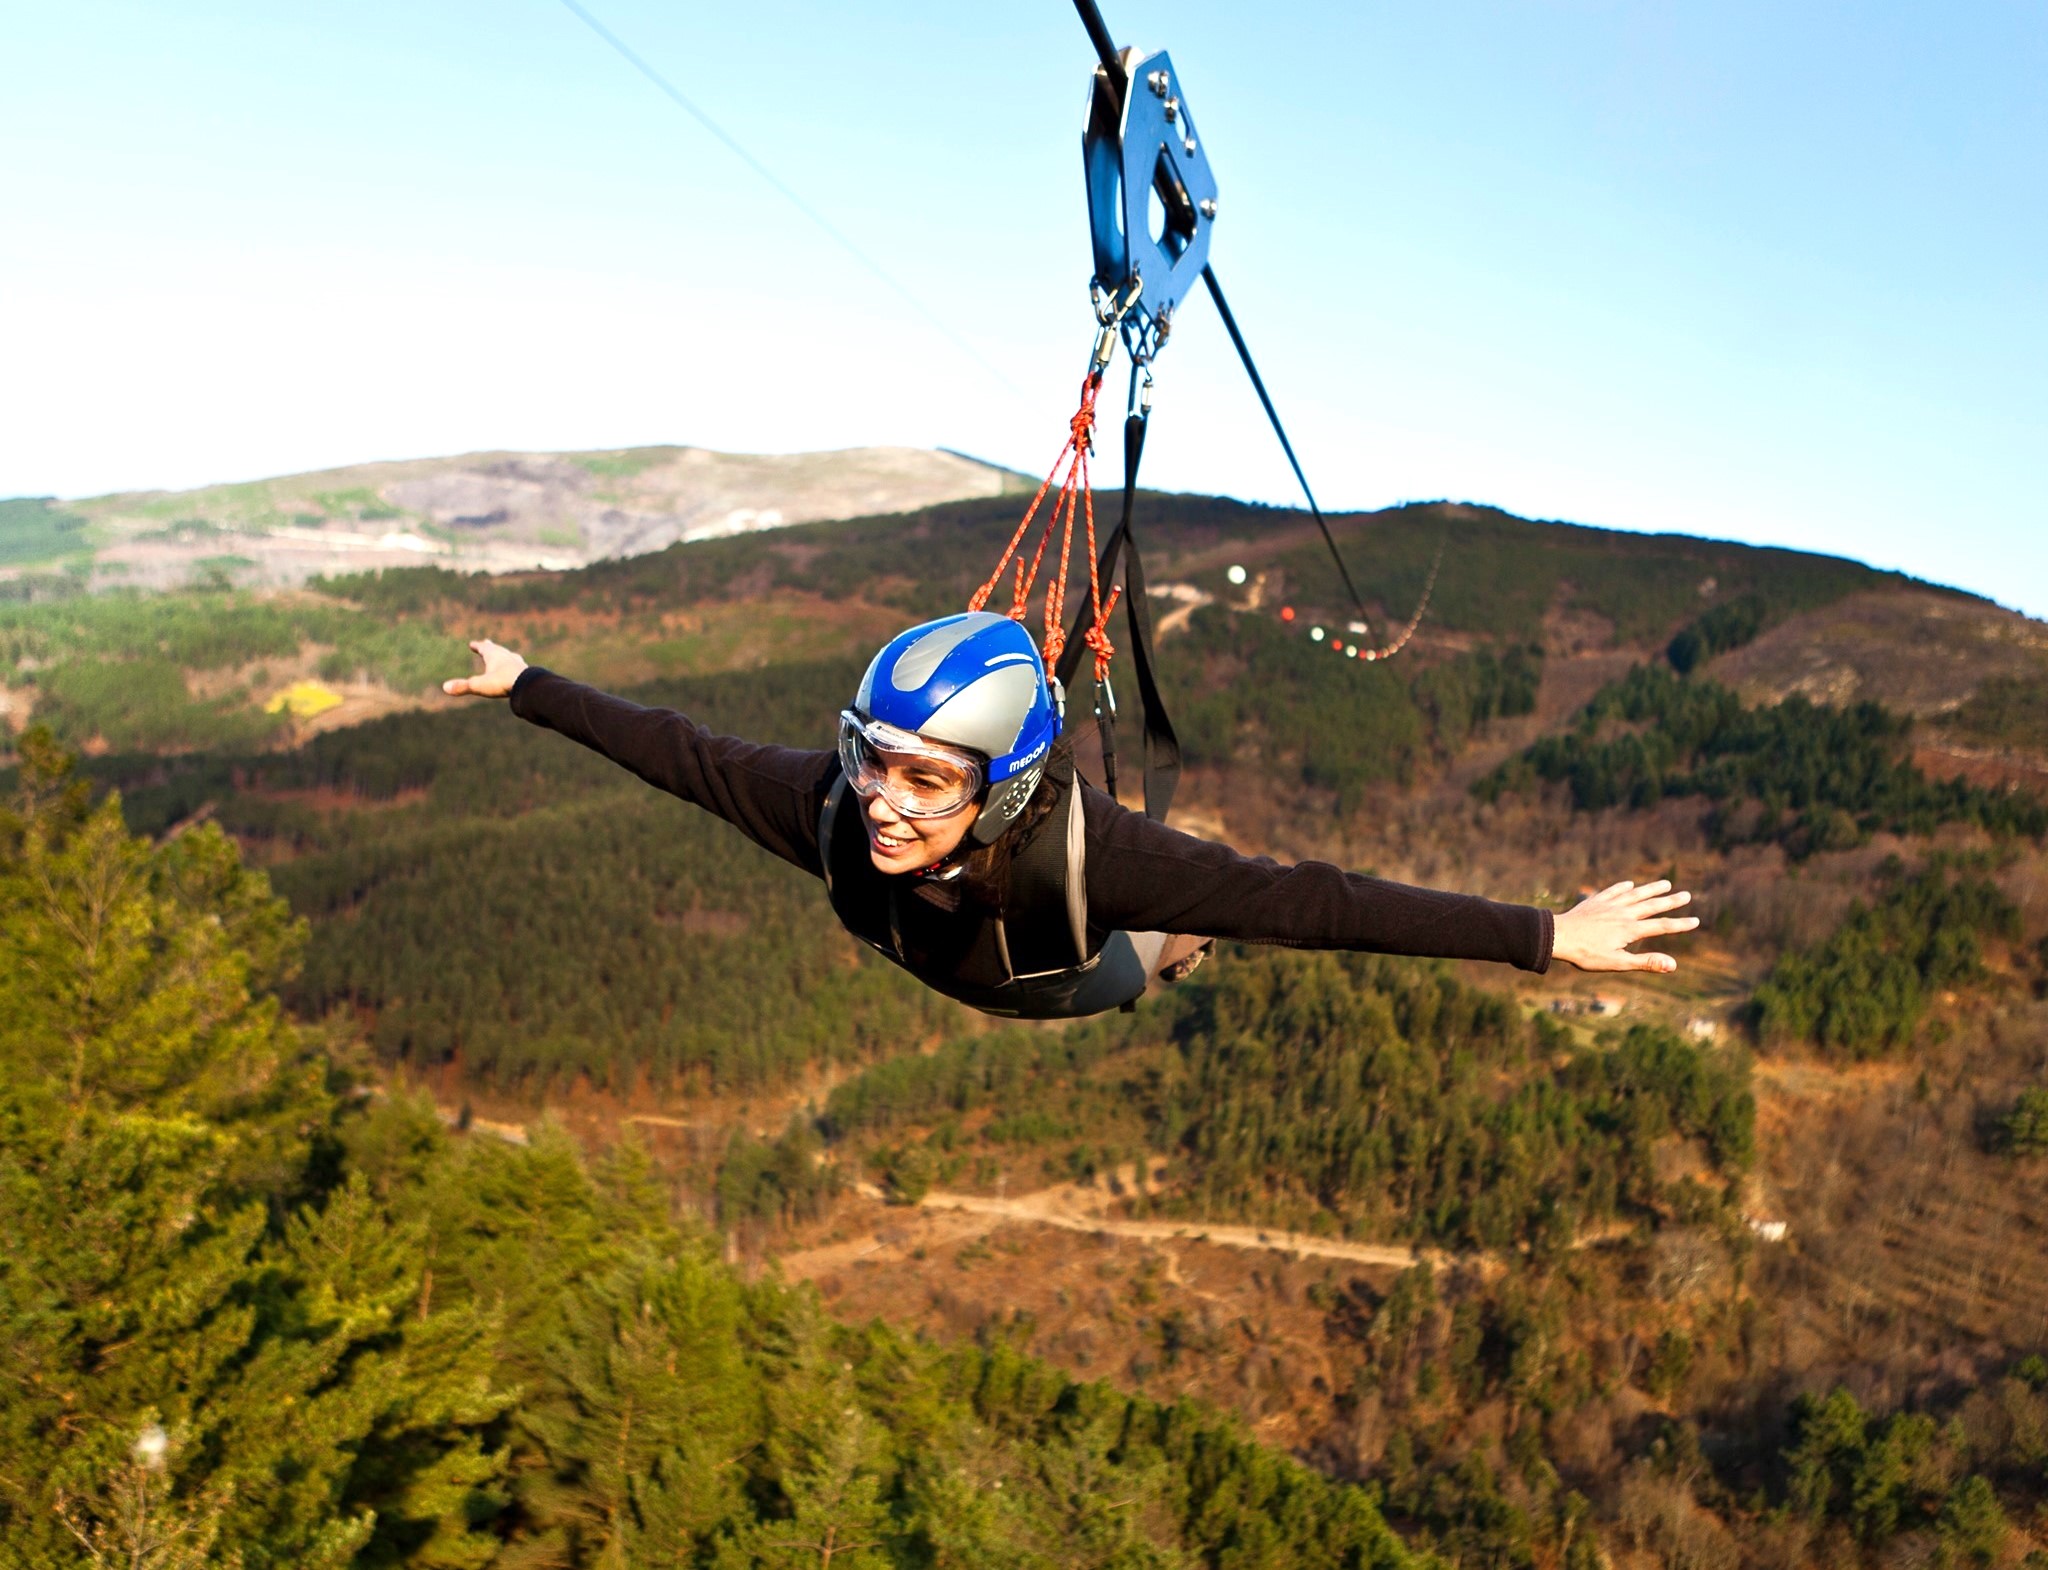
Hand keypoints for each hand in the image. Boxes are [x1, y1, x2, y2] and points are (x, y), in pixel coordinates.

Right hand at [442, 639, 527, 698]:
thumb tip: (445, 687)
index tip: (473, 644)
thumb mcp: (479, 685)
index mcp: (494, 656)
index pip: (484, 648)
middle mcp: (507, 656)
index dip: (477, 646)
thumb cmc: (502, 683)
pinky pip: (520, 667)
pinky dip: (516, 666)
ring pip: (510, 656)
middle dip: (491, 647)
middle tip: (488, 642)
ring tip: (506, 654)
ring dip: (505, 655)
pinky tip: (519, 669)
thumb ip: (463, 686)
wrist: (527, 685)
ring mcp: (518, 663)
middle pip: (497, 649)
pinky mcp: (527, 672)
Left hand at [1551, 879, 1697, 973]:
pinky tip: (1629, 884)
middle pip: (1652, 906)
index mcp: (1630, 930)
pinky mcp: (1595, 901)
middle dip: (1671, 901)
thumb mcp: (1618, 963)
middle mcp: (1623, 913)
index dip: (1680, 924)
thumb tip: (1674, 965)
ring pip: (1635, 894)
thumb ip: (1646, 962)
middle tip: (1687, 894)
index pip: (1661, 926)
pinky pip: (1613, 891)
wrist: (1558, 936)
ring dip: (1651, 889)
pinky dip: (1623, 887)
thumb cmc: (1586, 954)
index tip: (1696, 921)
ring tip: (1666, 883)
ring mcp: (1609, 905)